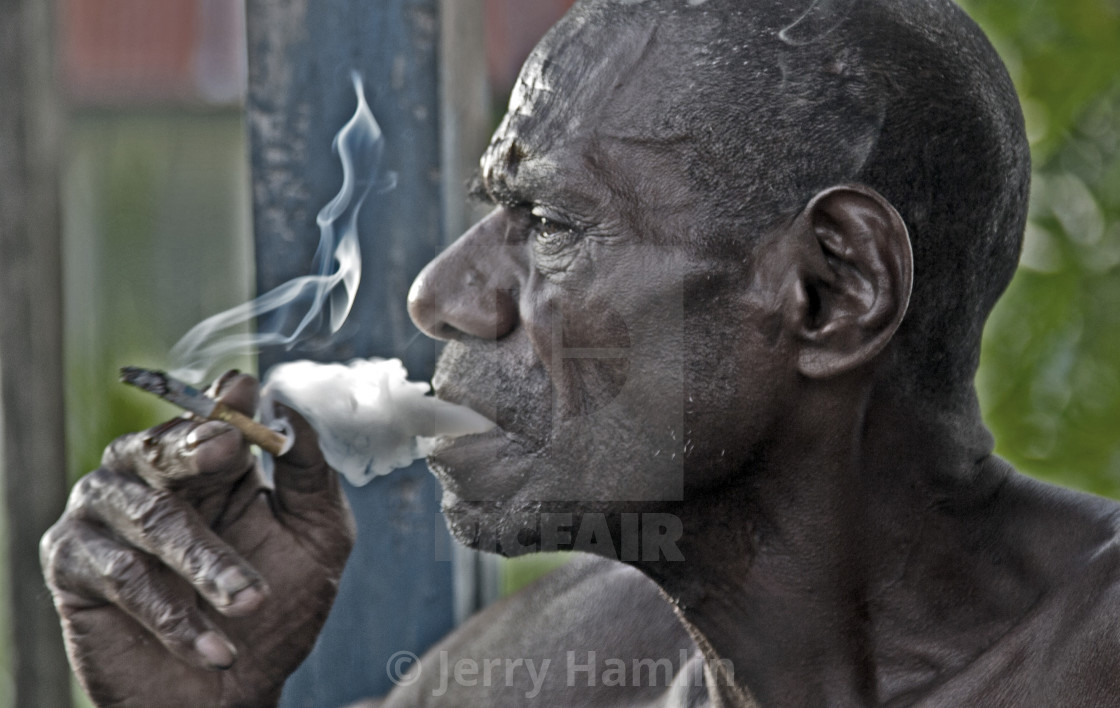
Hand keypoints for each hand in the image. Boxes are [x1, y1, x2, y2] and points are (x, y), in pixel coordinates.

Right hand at [41, 372, 354, 707]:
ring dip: (205, 561)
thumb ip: (309, 474)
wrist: (234, 696)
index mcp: (211, 461)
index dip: (224, 404)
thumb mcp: (316, 536)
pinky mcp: (71, 561)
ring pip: (152, 516)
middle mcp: (151, 474)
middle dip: (197, 448)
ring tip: (250, 601)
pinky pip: (121, 574)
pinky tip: (215, 647)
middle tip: (227, 452)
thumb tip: (287, 409)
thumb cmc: (276, 611)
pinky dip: (172, 614)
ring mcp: (106, 512)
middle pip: (165, 445)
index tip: (241, 393)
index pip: (211, 415)